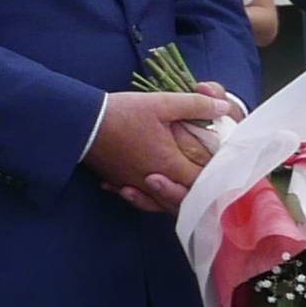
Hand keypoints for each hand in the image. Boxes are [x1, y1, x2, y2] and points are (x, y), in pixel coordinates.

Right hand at [89, 89, 241, 210]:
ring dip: (172, 197)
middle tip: (205, 181)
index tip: (222, 169)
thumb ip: (196, 105)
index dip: (215, 179)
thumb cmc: (123, 113)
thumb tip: (224, 108)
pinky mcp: (119, 182)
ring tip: (179, 187)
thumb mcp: (161, 103)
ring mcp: (134, 185)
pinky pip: (139, 198)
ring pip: (160, 203)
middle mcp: (153, 181)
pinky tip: (146, 185)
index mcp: (169, 164)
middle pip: (183, 200)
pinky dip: (146, 196)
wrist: (80, 122)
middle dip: (196, 192)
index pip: (201, 182)